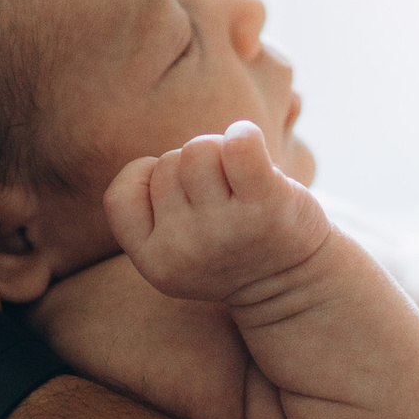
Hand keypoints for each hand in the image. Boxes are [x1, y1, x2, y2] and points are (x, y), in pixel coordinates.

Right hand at [106, 120, 328, 305]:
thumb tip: (168, 150)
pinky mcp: (264, 206)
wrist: (298, 283)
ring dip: (221, 153)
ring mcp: (224, 228)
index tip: (182, 201)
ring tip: (242, 184)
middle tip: (225, 200)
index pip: (120, 193)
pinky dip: (245, 135)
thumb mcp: (176, 246)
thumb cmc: (231, 248)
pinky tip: (254, 150)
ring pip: (199, 148)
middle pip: (169, 164)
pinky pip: (239, 143)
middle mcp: (184, 249)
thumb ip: (151, 206)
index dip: (149, 184)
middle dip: (195, 170)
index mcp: (154, 264)